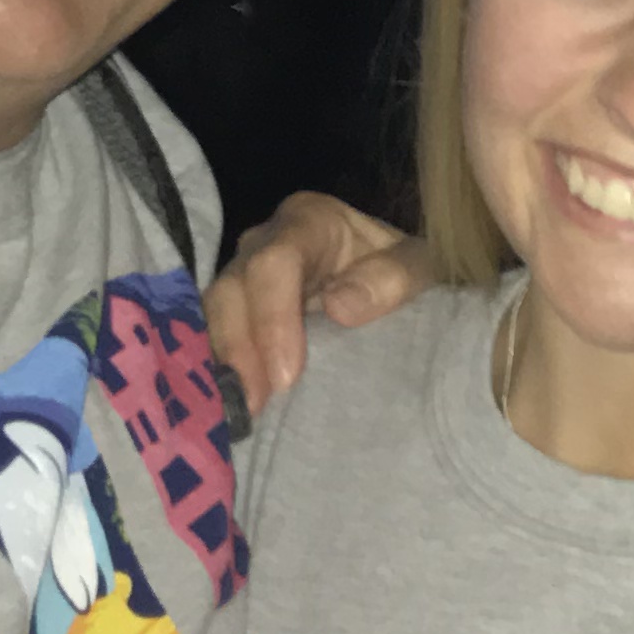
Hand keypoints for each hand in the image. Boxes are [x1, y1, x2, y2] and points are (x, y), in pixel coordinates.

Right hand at [203, 193, 427, 414]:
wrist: (391, 277)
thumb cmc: (402, 270)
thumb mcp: (420, 265)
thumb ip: (393, 278)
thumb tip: (339, 307)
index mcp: (309, 221)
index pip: (275, 262)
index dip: (273, 318)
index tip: (287, 375)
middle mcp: (265, 242)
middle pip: (233, 288)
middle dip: (240, 348)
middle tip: (256, 404)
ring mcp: (244, 275)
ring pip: (215, 313)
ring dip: (226, 364)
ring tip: (244, 412)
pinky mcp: (237, 309)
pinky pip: (214, 334)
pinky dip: (221, 369)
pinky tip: (232, 405)